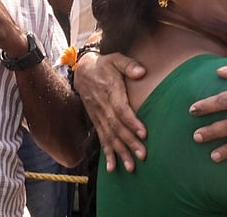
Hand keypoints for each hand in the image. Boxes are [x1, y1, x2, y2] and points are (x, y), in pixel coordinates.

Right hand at [73, 51, 146, 171]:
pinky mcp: (96, 121)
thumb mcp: (116, 59)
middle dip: (129, 142)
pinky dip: (107, 153)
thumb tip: (141, 72)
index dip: (132, 122)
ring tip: (130, 167)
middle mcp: (103, 106)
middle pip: (117, 127)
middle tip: (142, 155)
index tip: (143, 133)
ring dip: (120, 152)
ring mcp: (98, 115)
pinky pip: (101, 138)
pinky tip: (112, 167)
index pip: (121, 110)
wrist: (82, 70)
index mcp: (110, 91)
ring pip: (109, 136)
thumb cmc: (104, 65)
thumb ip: (128, 65)